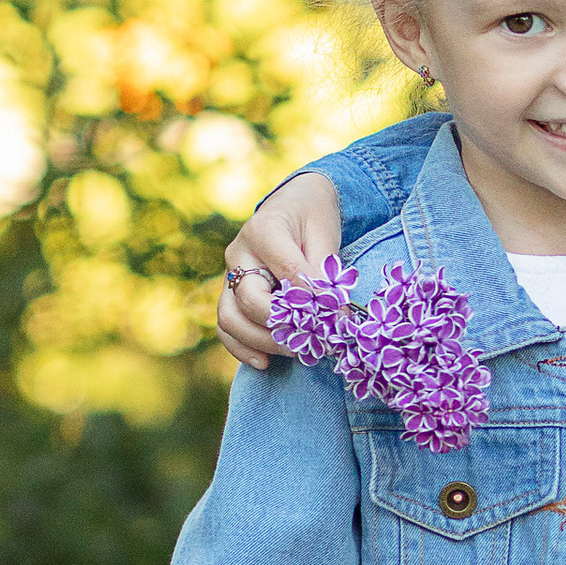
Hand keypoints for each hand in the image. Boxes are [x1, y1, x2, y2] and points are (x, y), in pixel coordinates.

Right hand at [218, 175, 347, 369]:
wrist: (293, 202)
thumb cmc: (313, 216)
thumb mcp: (325, 234)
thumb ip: (324, 273)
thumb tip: (334, 315)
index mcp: (264, 230)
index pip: (288, 274)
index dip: (314, 301)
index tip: (340, 319)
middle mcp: (238, 253)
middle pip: (250, 300)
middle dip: (283, 326)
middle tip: (315, 340)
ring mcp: (229, 273)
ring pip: (230, 317)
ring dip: (261, 342)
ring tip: (295, 352)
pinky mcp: (229, 292)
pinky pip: (225, 326)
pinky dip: (241, 347)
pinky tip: (264, 363)